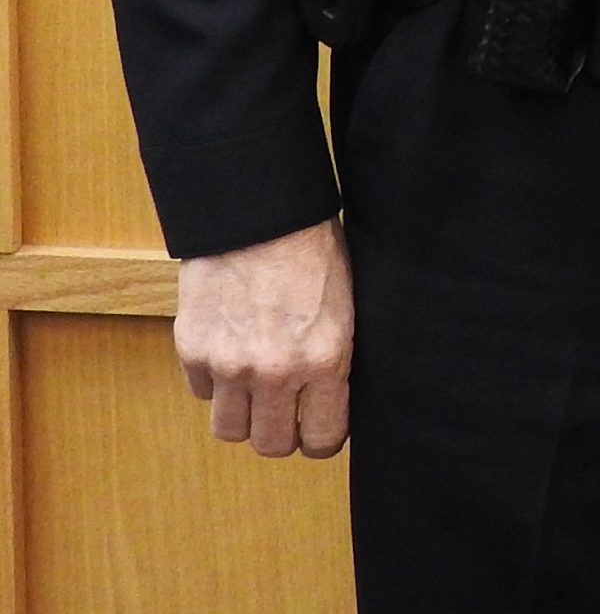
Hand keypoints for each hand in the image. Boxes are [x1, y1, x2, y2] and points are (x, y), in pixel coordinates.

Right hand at [173, 217, 353, 457]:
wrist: (260, 211)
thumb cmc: (314, 249)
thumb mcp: (347, 304)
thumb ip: (335, 357)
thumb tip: (333, 399)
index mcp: (325, 358)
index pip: (323, 440)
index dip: (322, 436)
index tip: (320, 425)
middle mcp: (275, 372)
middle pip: (272, 445)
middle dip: (282, 432)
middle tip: (289, 409)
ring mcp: (229, 364)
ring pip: (230, 430)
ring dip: (244, 414)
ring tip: (257, 384)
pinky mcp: (193, 350)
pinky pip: (203, 393)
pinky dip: (216, 381)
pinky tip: (233, 349)